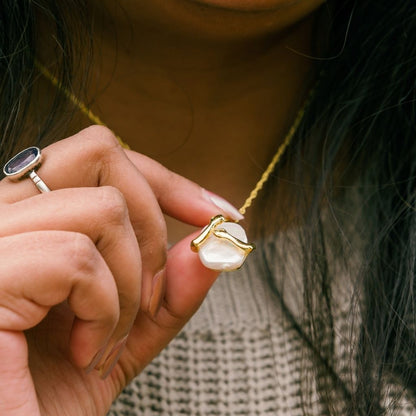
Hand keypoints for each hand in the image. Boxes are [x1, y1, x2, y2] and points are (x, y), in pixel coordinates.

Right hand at [0, 126, 230, 414]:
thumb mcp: (127, 332)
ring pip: (101, 210)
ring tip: (108, 338)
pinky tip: (83, 352)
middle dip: (151, 226)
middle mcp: (1, 216)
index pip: (99, 155)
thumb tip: (208, 244)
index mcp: (31, 220)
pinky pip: (76, 259)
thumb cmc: (52, 394)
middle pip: (99, 154)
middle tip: (149, 294)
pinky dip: (104, 312)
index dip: (165, 180)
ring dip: (130, 285)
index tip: (214, 214)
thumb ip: (170, 289)